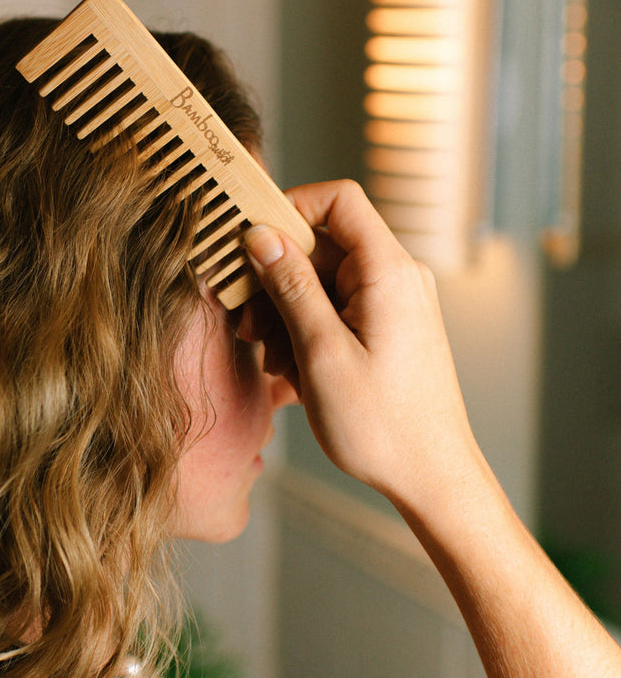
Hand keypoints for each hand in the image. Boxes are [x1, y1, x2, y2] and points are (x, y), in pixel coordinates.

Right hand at [241, 180, 480, 508]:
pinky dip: (308, 332)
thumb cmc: (383, 425)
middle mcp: (396, 278)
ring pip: (324, 283)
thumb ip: (291, 287)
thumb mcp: (322, 352)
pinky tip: (294, 371)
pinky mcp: (386, 330)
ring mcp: (393, 305)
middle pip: (323, 247)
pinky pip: (337, 312)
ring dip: (287, 313)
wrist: (429, 476)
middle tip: (248, 324)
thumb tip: (261, 236)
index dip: (290, 208)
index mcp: (388, 272)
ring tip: (274, 360)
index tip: (249, 240)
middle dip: (276, 280)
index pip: (338, 201)